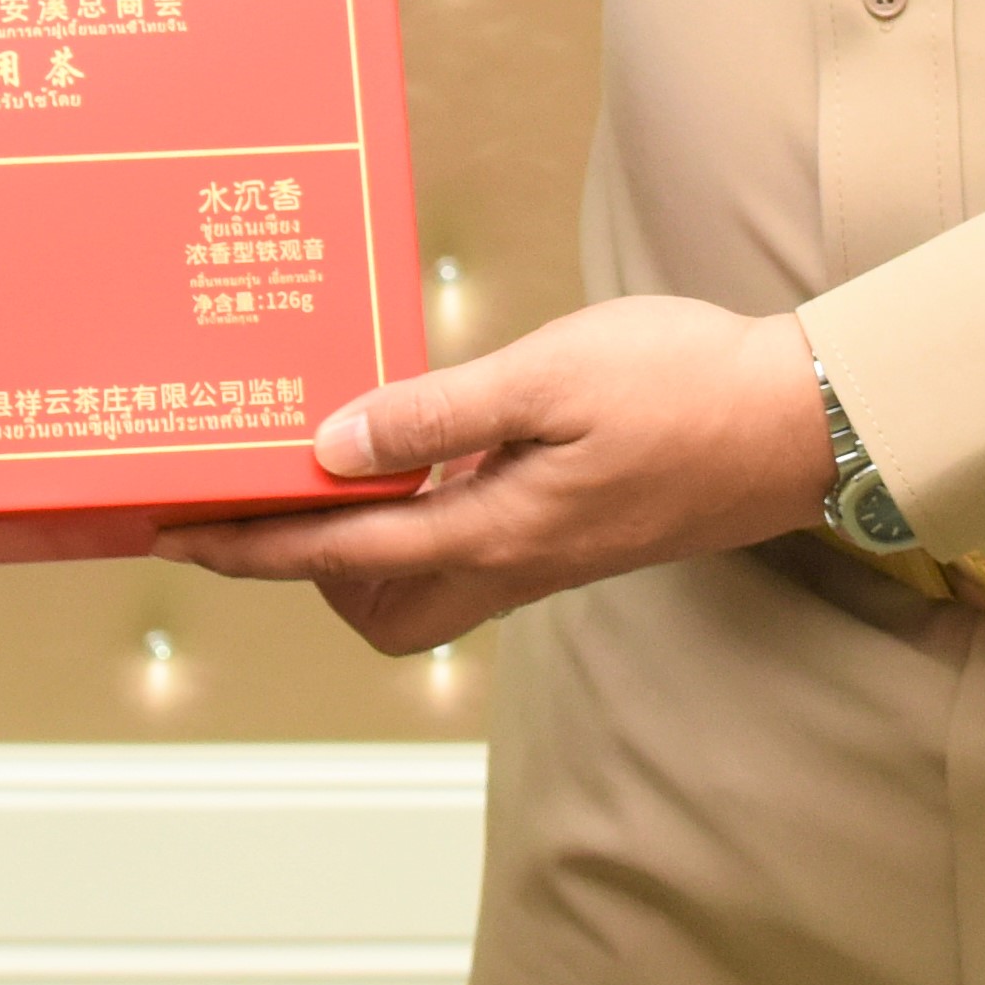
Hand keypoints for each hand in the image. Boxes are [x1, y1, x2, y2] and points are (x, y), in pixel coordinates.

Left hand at [155, 296, 816, 656]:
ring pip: (427, 591)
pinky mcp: (579, 538)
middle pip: (379, 608)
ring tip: (338, 464)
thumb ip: (438, 411)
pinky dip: (426, 518)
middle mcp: (516, 563)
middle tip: (264, 496)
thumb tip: (332, 442)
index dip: (251, 546)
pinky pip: (474, 553)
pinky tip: (428, 449)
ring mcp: (551, 557)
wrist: (805, 421)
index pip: (340, 551)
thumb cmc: (686, 383)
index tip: (179, 533)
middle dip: (308, 571)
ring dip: (368, 548)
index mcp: (497, 529)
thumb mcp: (550, 375)